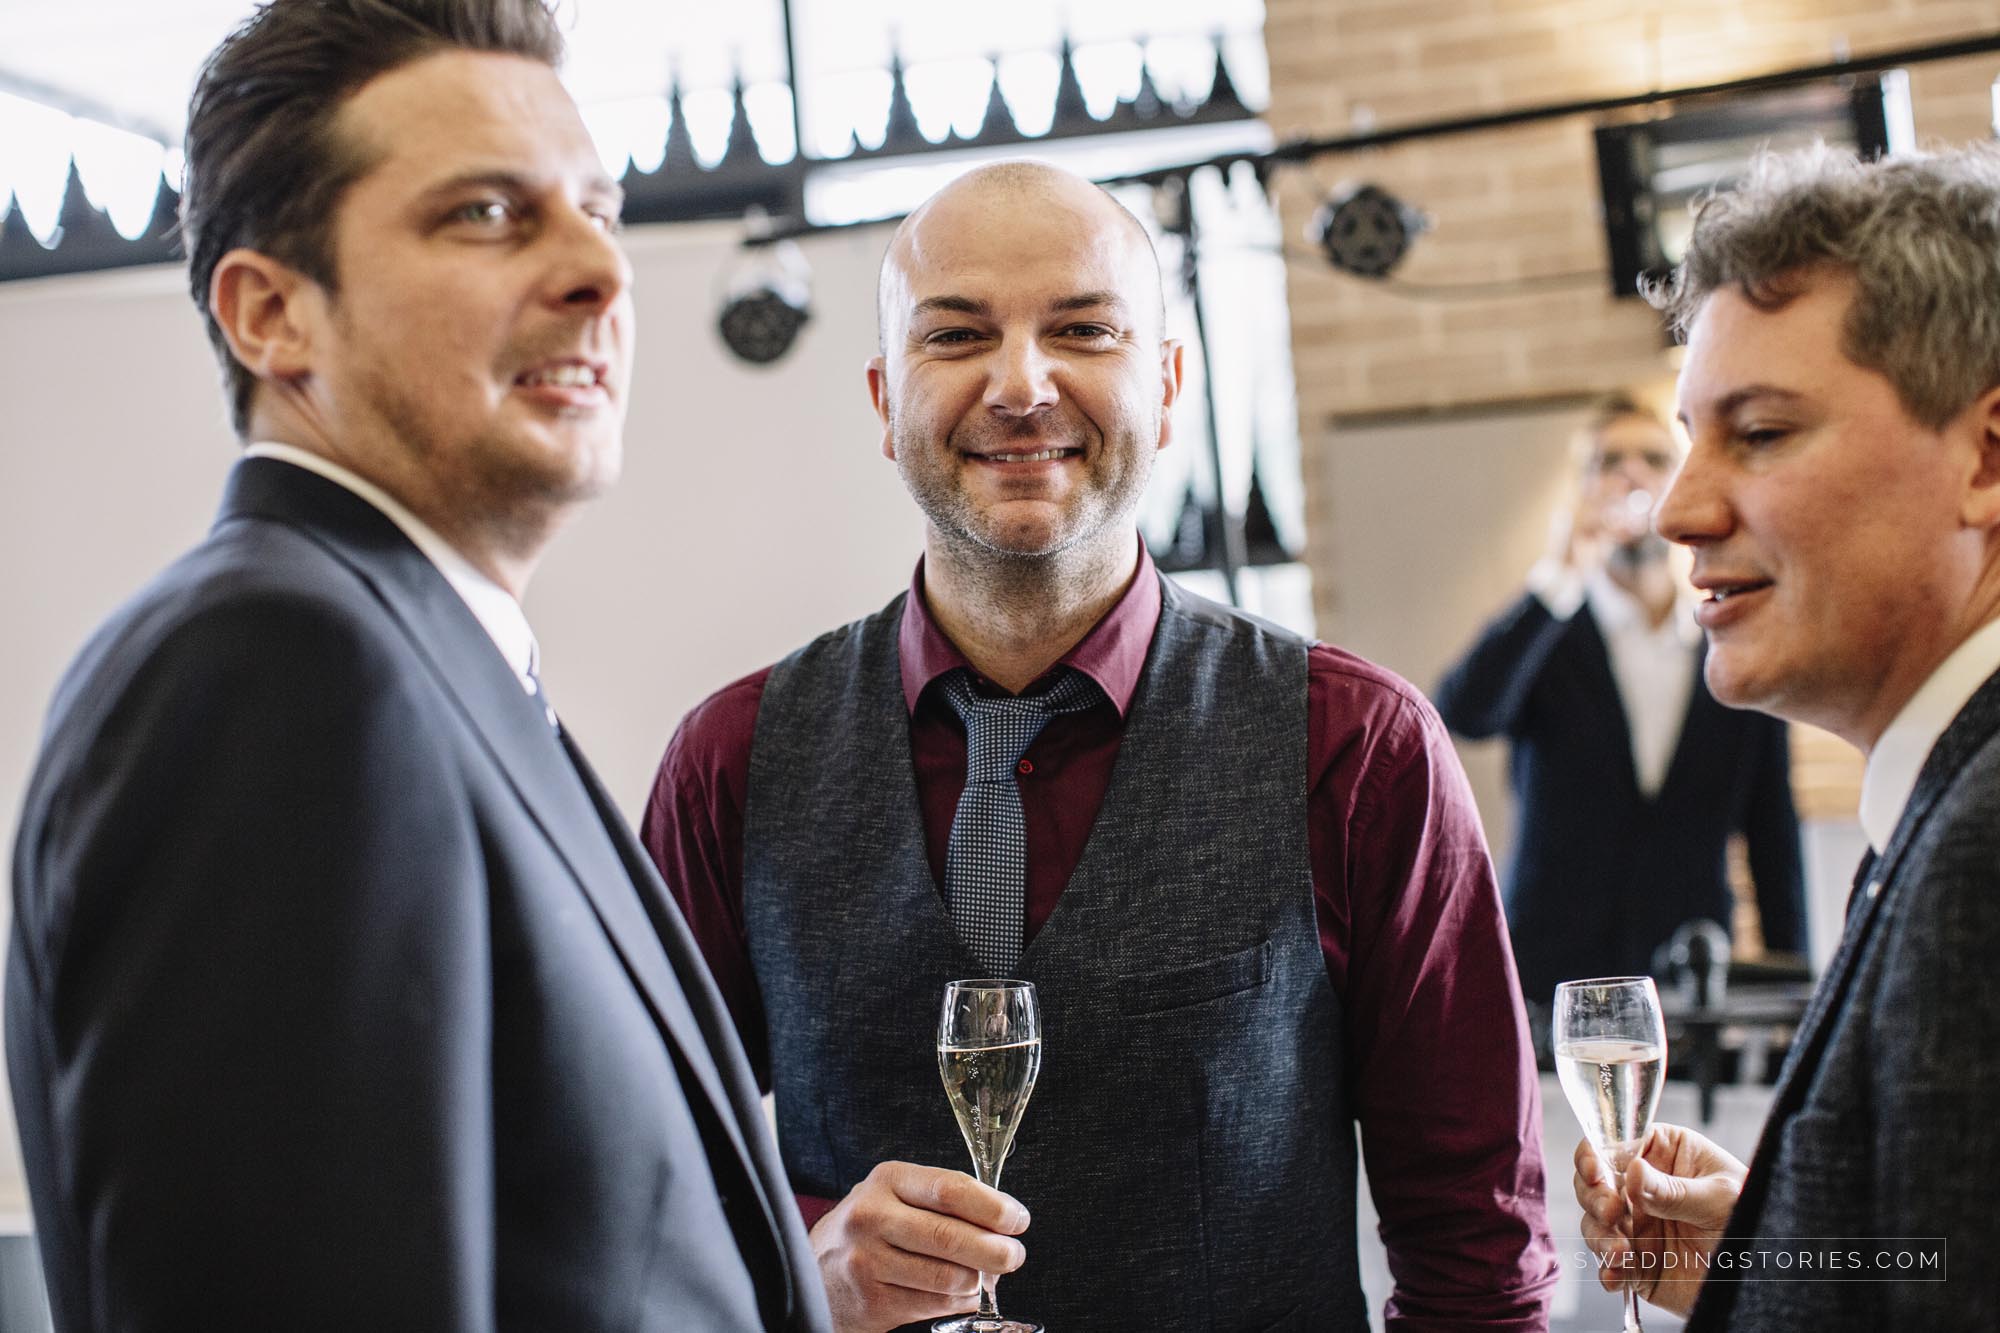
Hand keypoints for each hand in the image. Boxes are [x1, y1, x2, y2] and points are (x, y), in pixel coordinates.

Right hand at [809, 1160, 1029, 1332]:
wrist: (816, 1270)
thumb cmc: (872, 1228)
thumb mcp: (899, 1196)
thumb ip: (946, 1201)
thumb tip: (1004, 1224)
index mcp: (887, 1180)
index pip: (950, 1189)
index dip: (992, 1208)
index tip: (1017, 1220)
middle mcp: (872, 1217)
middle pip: (950, 1237)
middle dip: (995, 1250)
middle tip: (1014, 1256)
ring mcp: (868, 1262)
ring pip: (948, 1277)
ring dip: (978, 1281)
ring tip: (983, 1276)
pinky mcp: (873, 1302)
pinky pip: (935, 1305)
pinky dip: (958, 1301)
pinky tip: (958, 1293)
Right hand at [1574, 1125, 1746, 1316]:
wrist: (1769, 1280)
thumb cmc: (1755, 1222)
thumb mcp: (1721, 1200)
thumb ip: (1674, 1191)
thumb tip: (1633, 1171)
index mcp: (1665, 1154)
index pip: (1617, 1142)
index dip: (1596, 1154)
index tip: (1596, 1172)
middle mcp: (1643, 1187)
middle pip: (1594, 1182)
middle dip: (1593, 1197)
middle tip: (1611, 1212)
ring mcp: (1637, 1225)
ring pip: (1594, 1222)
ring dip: (1600, 1237)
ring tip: (1624, 1252)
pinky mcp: (1637, 1261)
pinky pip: (1609, 1264)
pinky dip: (1607, 1270)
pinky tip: (1617, 1275)